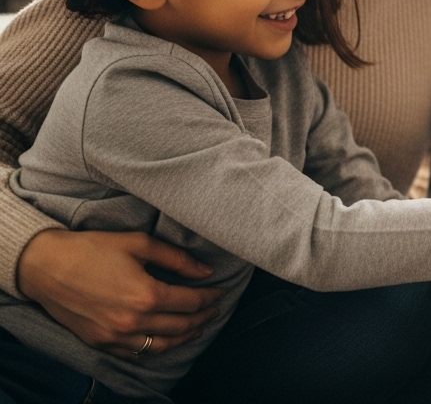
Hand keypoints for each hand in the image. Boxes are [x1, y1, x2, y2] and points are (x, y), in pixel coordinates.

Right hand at [17, 230, 222, 357]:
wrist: (45, 266)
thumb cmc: (91, 249)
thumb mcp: (138, 243)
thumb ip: (177, 259)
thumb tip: (206, 272)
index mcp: (146, 295)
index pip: (191, 302)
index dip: (210, 297)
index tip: (219, 291)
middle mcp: (133, 321)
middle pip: (181, 325)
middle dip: (203, 317)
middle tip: (215, 309)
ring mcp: (115, 336)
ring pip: (162, 345)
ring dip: (185, 337)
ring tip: (198, 327)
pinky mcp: (100, 342)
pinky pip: (137, 352)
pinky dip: (156, 347)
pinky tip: (166, 339)